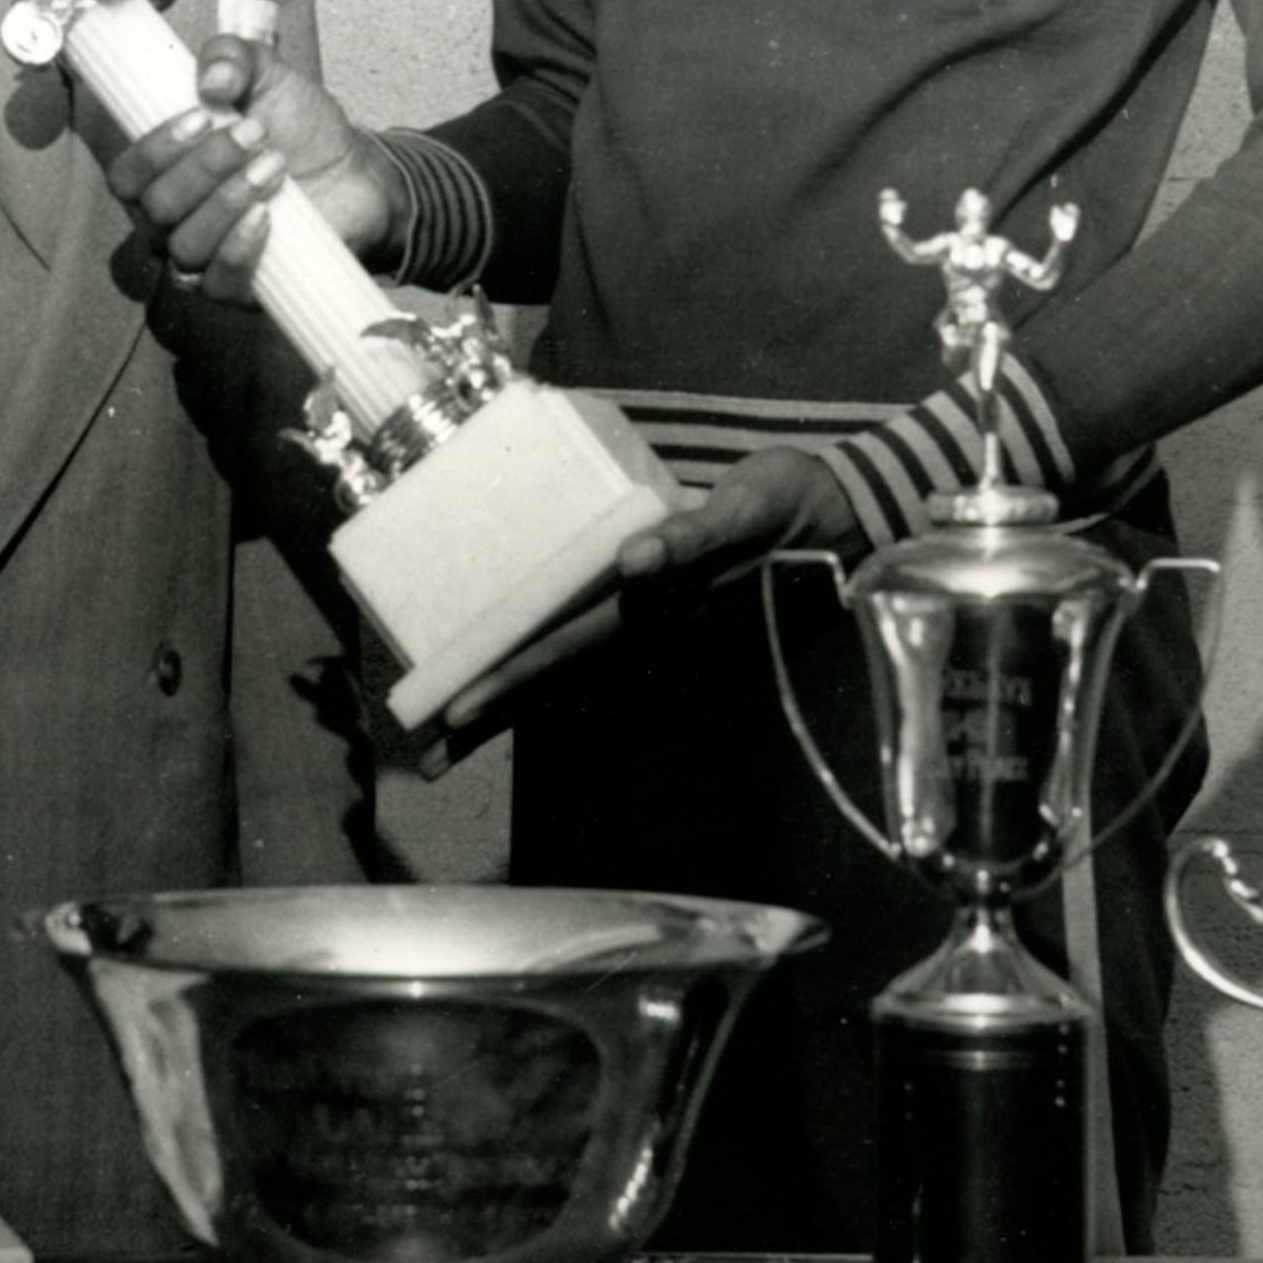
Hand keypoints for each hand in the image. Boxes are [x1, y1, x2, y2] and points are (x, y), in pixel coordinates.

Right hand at [101, 36, 392, 295]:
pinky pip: (219, 283)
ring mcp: (204, 259)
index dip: (153, 149)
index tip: (202, 115)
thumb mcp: (268, 74)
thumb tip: (211, 77)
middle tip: (256, 133)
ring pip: (185, 245)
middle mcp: (172, 221)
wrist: (357, 173)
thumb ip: (234, 57)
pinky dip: (239, 249)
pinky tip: (266, 216)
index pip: (127, 176)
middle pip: (157, 208)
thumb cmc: (299, 126)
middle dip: (206, 166)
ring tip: (274, 166)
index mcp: (164, 173)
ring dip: (227, 201)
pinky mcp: (240, 289)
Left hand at [400, 443, 854, 744]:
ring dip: (513, 699)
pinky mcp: (662, 588)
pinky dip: (547, 654)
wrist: (836, 505)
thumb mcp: (741, 512)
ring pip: (569, 661)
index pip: (562, 650)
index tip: (450, 717)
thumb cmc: (782, 505)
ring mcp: (652, 611)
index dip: (506, 683)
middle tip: (426, 758)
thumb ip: (692, 538)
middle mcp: (644, 619)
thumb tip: (636, 562)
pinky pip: (595, 626)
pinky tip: (512, 669)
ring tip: (451, 735)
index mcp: (653, 607)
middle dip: (492, 712)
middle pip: (553, 671)